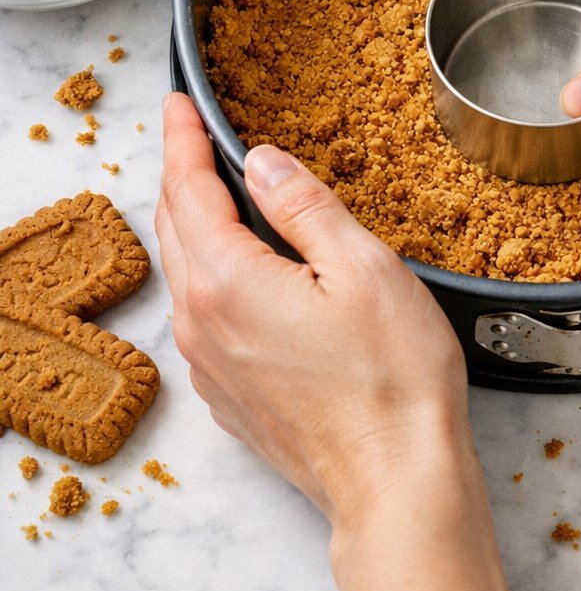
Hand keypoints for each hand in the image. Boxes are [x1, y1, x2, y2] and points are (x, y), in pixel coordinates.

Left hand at [157, 91, 467, 522]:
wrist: (395, 485)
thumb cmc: (392, 379)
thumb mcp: (361, 266)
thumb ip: (304, 205)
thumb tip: (263, 161)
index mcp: (227, 280)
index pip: (188, 189)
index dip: (181, 139)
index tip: (178, 106)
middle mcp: (202, 323)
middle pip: (174, 229)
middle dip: (179, 175)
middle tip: (188, 137)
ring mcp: (211, 365)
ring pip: (186, 274)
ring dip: (193, 225)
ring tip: (214, 192)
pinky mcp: (231, 396)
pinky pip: (203, 316)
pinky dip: (210, 274)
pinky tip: (241, 270)